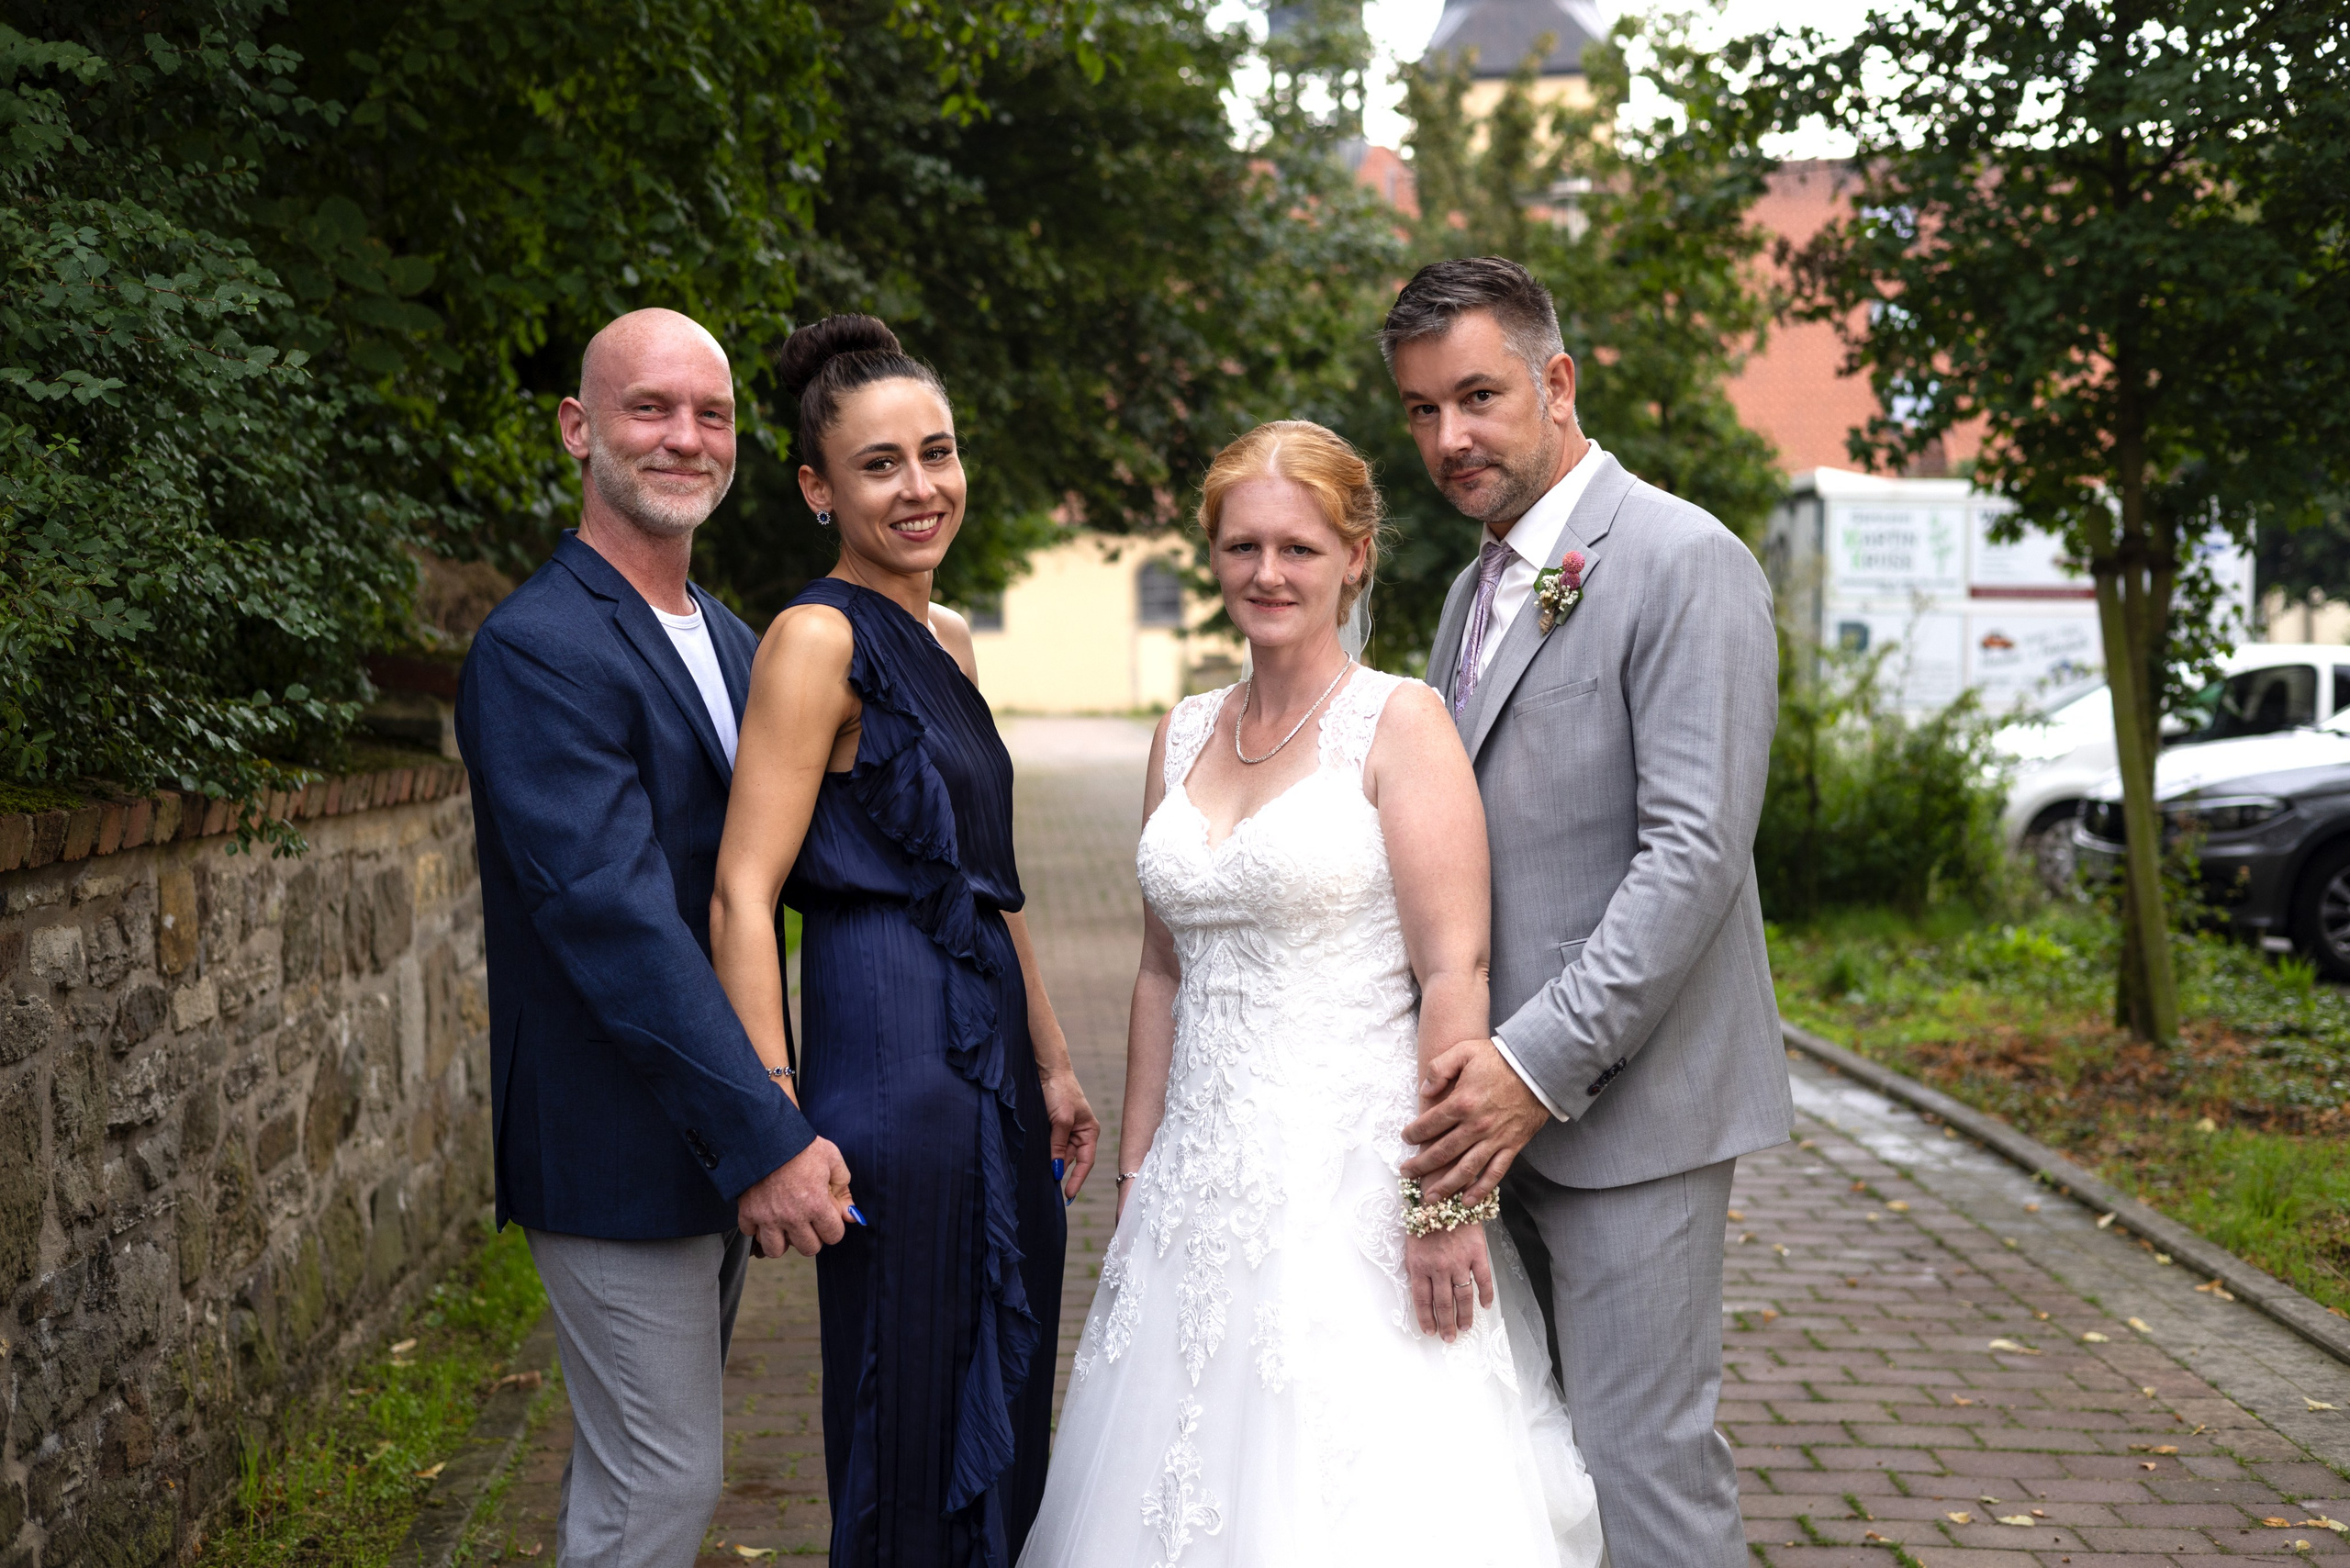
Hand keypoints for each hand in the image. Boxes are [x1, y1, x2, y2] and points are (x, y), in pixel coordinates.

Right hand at [737, 1136, 852, 1256]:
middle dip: (812, 1236)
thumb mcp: (832, 1159)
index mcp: (816, 1204)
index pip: (833, 1236)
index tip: (827, 1215)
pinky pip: (751, 1234)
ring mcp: (767, 1216)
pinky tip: (765, 1213)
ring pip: (776, 1250)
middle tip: (808, 1220)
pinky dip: (757, 1228)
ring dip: (783, 1240)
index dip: (833, 1226)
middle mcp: (792, 1216)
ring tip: (785, 1224)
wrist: (765, 1133)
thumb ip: (844, 1189)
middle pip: (808, 1248)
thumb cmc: (801, 1145)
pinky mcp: (747, 1212)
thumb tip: (851, 1216)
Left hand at [1042, 1066, 1099, 1201]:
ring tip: (1039, 1173)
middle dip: (1060, 1171)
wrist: (1047, 1070)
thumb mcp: (1061, 1120)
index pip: (1086, 1162)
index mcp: (1089, 1132)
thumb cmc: (1060, 1091)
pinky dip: (1044, 1153)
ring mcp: (1065, 1130)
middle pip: (1071, 1160)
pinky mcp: (1052, 1127)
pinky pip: (1050, 1145)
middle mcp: (1079, 1133)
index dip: (1077, 1179)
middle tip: (1047, 1187)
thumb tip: (1057, 1171)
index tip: (1067, 1194)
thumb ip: (1059, 1146)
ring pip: (1059, 1154)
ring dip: (1050, 1162)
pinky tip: (1035, 1159)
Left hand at [1402, 1037, 1550, 1202]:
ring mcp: (1494, 1139)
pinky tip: (1467, 1202)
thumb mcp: (1465, 1051)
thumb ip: (1440, 1068)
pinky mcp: (1511, 1146)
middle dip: (1421, 1166)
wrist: (1539, 1068)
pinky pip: (1494, 1174)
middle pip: (1442, 1153)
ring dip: (1446, 1186)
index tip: (1405, 1139)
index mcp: (1461, 1103)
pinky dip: (1480, 1190)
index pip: (1429, 1125)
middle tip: (1407, 1173)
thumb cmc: (1500, 1059)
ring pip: (1465, 1170)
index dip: (1413, 1134)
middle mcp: (1476, 1126)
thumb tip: (1424, 1091)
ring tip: (1430, 1198)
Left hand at [1407, 1222, 1495, 1341]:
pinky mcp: (1477, 1253)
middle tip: (1449, 1338)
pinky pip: (1483, 1280)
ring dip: (1465, 1316)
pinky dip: (1486, 1295)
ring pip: (1463, 1297)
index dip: (1426, 1318)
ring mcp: (1459, 1261)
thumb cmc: (1425, 1219)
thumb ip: (1416, 1268)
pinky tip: (1485, 1306)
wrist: (1445, 1194)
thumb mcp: (1411, 1244)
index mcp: (1419, 1265)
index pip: (1422, 1300)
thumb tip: (1421, 1292)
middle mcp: (1439, 1267)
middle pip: (1443, 1304)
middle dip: (1446, 1324)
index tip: (1430, 1331)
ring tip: (1465, 1328)